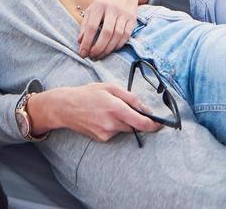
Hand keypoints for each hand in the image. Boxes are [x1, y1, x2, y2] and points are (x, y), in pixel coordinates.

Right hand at [29, 83, 161, 141]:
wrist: (65, 107)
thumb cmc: (87, 94)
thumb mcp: (109, 87)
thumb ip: (130, 97)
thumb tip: (144, 108)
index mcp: (116, 107)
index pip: (142, 122)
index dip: (154, 125)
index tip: (160, 124)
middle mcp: (112, 123)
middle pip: (135, 126)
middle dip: (136, 119)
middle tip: (126, 108)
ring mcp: (106, 133)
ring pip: (125, 129)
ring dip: (123, 122)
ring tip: (108, 110)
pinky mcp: (101, 139)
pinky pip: (115, 132)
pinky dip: (113, 126)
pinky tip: (102, 117)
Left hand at [77, 0, 139, 58]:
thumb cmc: (105, 1)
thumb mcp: (92, 9)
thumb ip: (85, 24)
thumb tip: (80, 41)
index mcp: (99, 6)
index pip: (91, 27)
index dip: (87, 42)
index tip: (83, 53)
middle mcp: (112, 9)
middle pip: (106, 33)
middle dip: (99, 48)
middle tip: (93, 56)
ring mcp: (124, 14)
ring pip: (117, 35)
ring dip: (108, 49)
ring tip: (101, 55)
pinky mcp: (132, 19)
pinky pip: (126, 35)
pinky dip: (119, 45)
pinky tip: (112, 49)